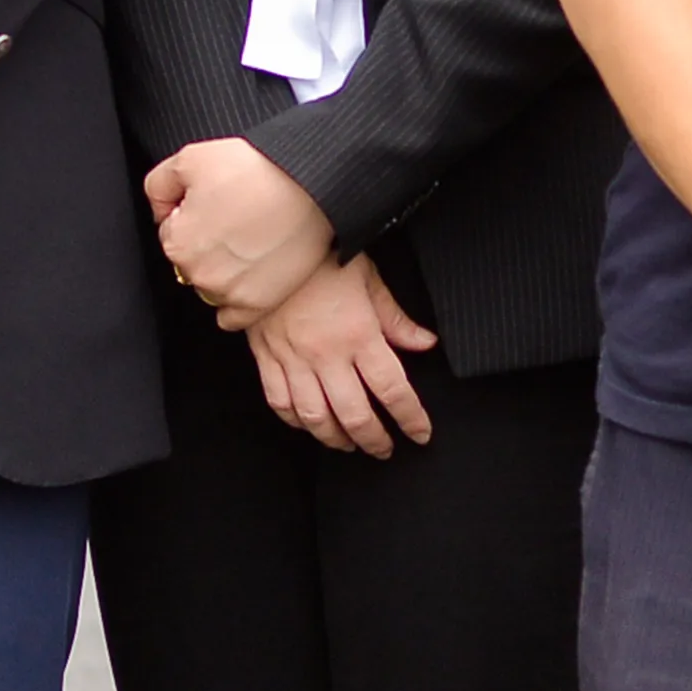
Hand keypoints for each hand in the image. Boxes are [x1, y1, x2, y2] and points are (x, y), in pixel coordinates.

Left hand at [145, 137, 334, 329]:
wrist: (310, 187)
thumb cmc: (254, 170)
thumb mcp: (190, 158)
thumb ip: (159, 185)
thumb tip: (160, 210)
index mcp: (177, 242)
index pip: (170, 229)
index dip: (190, 211)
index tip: (213, 201)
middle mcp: (199, 275)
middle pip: (190, 259)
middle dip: (205, 239)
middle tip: (234, 216)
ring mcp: (230, 294)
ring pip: (211, 285)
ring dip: (222, 269)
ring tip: (250, 237)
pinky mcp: (259, 305)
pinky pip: (233, 315)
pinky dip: (236, 299)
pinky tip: (247, 274)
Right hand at [245, 256, 438, 455]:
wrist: (267, 241)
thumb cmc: (320, 254)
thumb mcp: (368, 278)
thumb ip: (396, 318)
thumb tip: (424, 343)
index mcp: (358, 335)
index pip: (393, 390)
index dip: (411, 418)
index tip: (420, 433)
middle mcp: (327, 354)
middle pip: (355, 415)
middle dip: (375, 440)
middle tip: (385, 449)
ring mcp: (294, 359)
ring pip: (316, 417)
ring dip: (336, 438)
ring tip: (349, 444)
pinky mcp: (267, 357)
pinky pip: (280, 402)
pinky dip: (296, 420)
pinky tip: (308, 422)